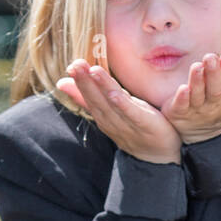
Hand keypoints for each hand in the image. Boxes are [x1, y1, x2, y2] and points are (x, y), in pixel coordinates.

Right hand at [55, 60, 182, 163]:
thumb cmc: (133, 128)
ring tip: (92, 70)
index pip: (89, 98)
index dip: (80, 83)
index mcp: (104, 116)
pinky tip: (115, 94)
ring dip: (101, 89)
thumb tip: (61, 82)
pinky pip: (132, 115)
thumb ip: (87, 97)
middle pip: (97, 101)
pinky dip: (122, 105)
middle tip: (75, 65)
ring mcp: (128, 125)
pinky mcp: (146, 125)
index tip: (71, 66)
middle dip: (85, 83)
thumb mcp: (109, 110)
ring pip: (112, 106)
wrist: (159, 155)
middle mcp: (113, 122)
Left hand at [161, 51, 220, 144]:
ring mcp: (197, 109)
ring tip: (197, 67)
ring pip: (198, 95)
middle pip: (216, 89)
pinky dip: (182, 98)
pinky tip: (182, 89)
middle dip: (214, 73)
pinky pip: (181, 106)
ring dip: (197, 82)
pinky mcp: (180, 113)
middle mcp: (214, 103)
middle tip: (210, 58)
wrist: (204, 134)